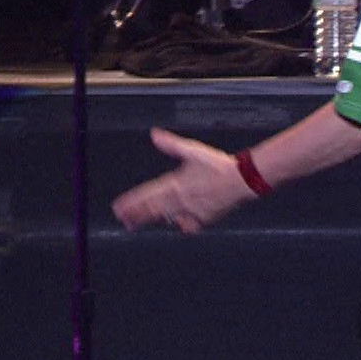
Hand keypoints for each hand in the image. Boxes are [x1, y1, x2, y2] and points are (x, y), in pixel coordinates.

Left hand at [111, 128, 252, 234]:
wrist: (242, 180)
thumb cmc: (219, 164)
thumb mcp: (194, 150)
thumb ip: (172, 144)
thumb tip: (155, 135)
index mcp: (175, 183)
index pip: (147, 194)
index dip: (131, 201)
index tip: (118, 207)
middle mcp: (179, 200)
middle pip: (152, 210)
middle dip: (135, 215)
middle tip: (123, 219)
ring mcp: (190, 211)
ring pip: (165, 217)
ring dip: (150, 219)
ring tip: (136, 224)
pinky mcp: (202, 219)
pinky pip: (185, 224)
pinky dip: (179, 223)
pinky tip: (175, 222)